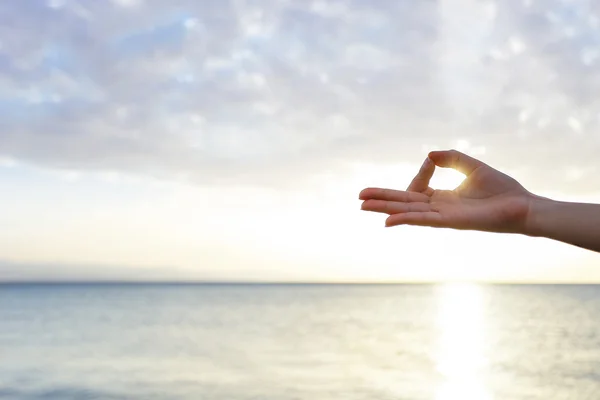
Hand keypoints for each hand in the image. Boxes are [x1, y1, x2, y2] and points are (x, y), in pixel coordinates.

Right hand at [359, 150, 534, 232]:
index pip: (418, 189)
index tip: (429, 161)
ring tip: (363, 206)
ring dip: (385, 209)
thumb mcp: (472, 166)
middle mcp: (438, 209)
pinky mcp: (450, 222)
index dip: (419, 174)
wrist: (522, 206)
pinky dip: (404, 220)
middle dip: (381, 200)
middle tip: (359, 198)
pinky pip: (422, 220)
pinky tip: (388, 220)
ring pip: (408, 211)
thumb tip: (428, 155)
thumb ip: (451, 158)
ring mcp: (442, 216)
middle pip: (404, 203)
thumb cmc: (502, 190)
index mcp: (443, 198)